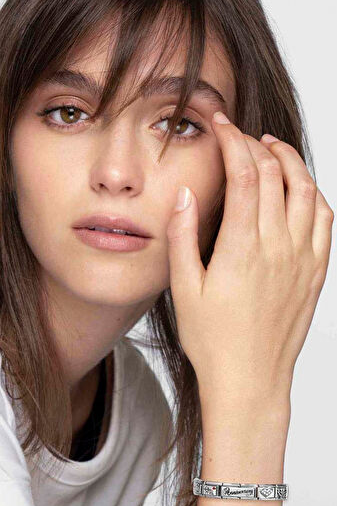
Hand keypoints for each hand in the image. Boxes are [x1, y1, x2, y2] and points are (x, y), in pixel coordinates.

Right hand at [166, 111, 333, 400]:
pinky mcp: (316, 272)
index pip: (244, 174)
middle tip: (239, 135)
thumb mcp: (184, 290)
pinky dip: (314, 193)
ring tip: (272, 149)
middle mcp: (279, 246)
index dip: (233, 140)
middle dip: (255, 144)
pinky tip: (301, 189)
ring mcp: (303, 258)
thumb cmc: (214, 341)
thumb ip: (183, 237)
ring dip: (291, 162)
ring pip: (307, 190)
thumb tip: (187, 194)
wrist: (250, 380)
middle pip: (275, 174)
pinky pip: (325, 219)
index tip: (222, 125)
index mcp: (243, 248)